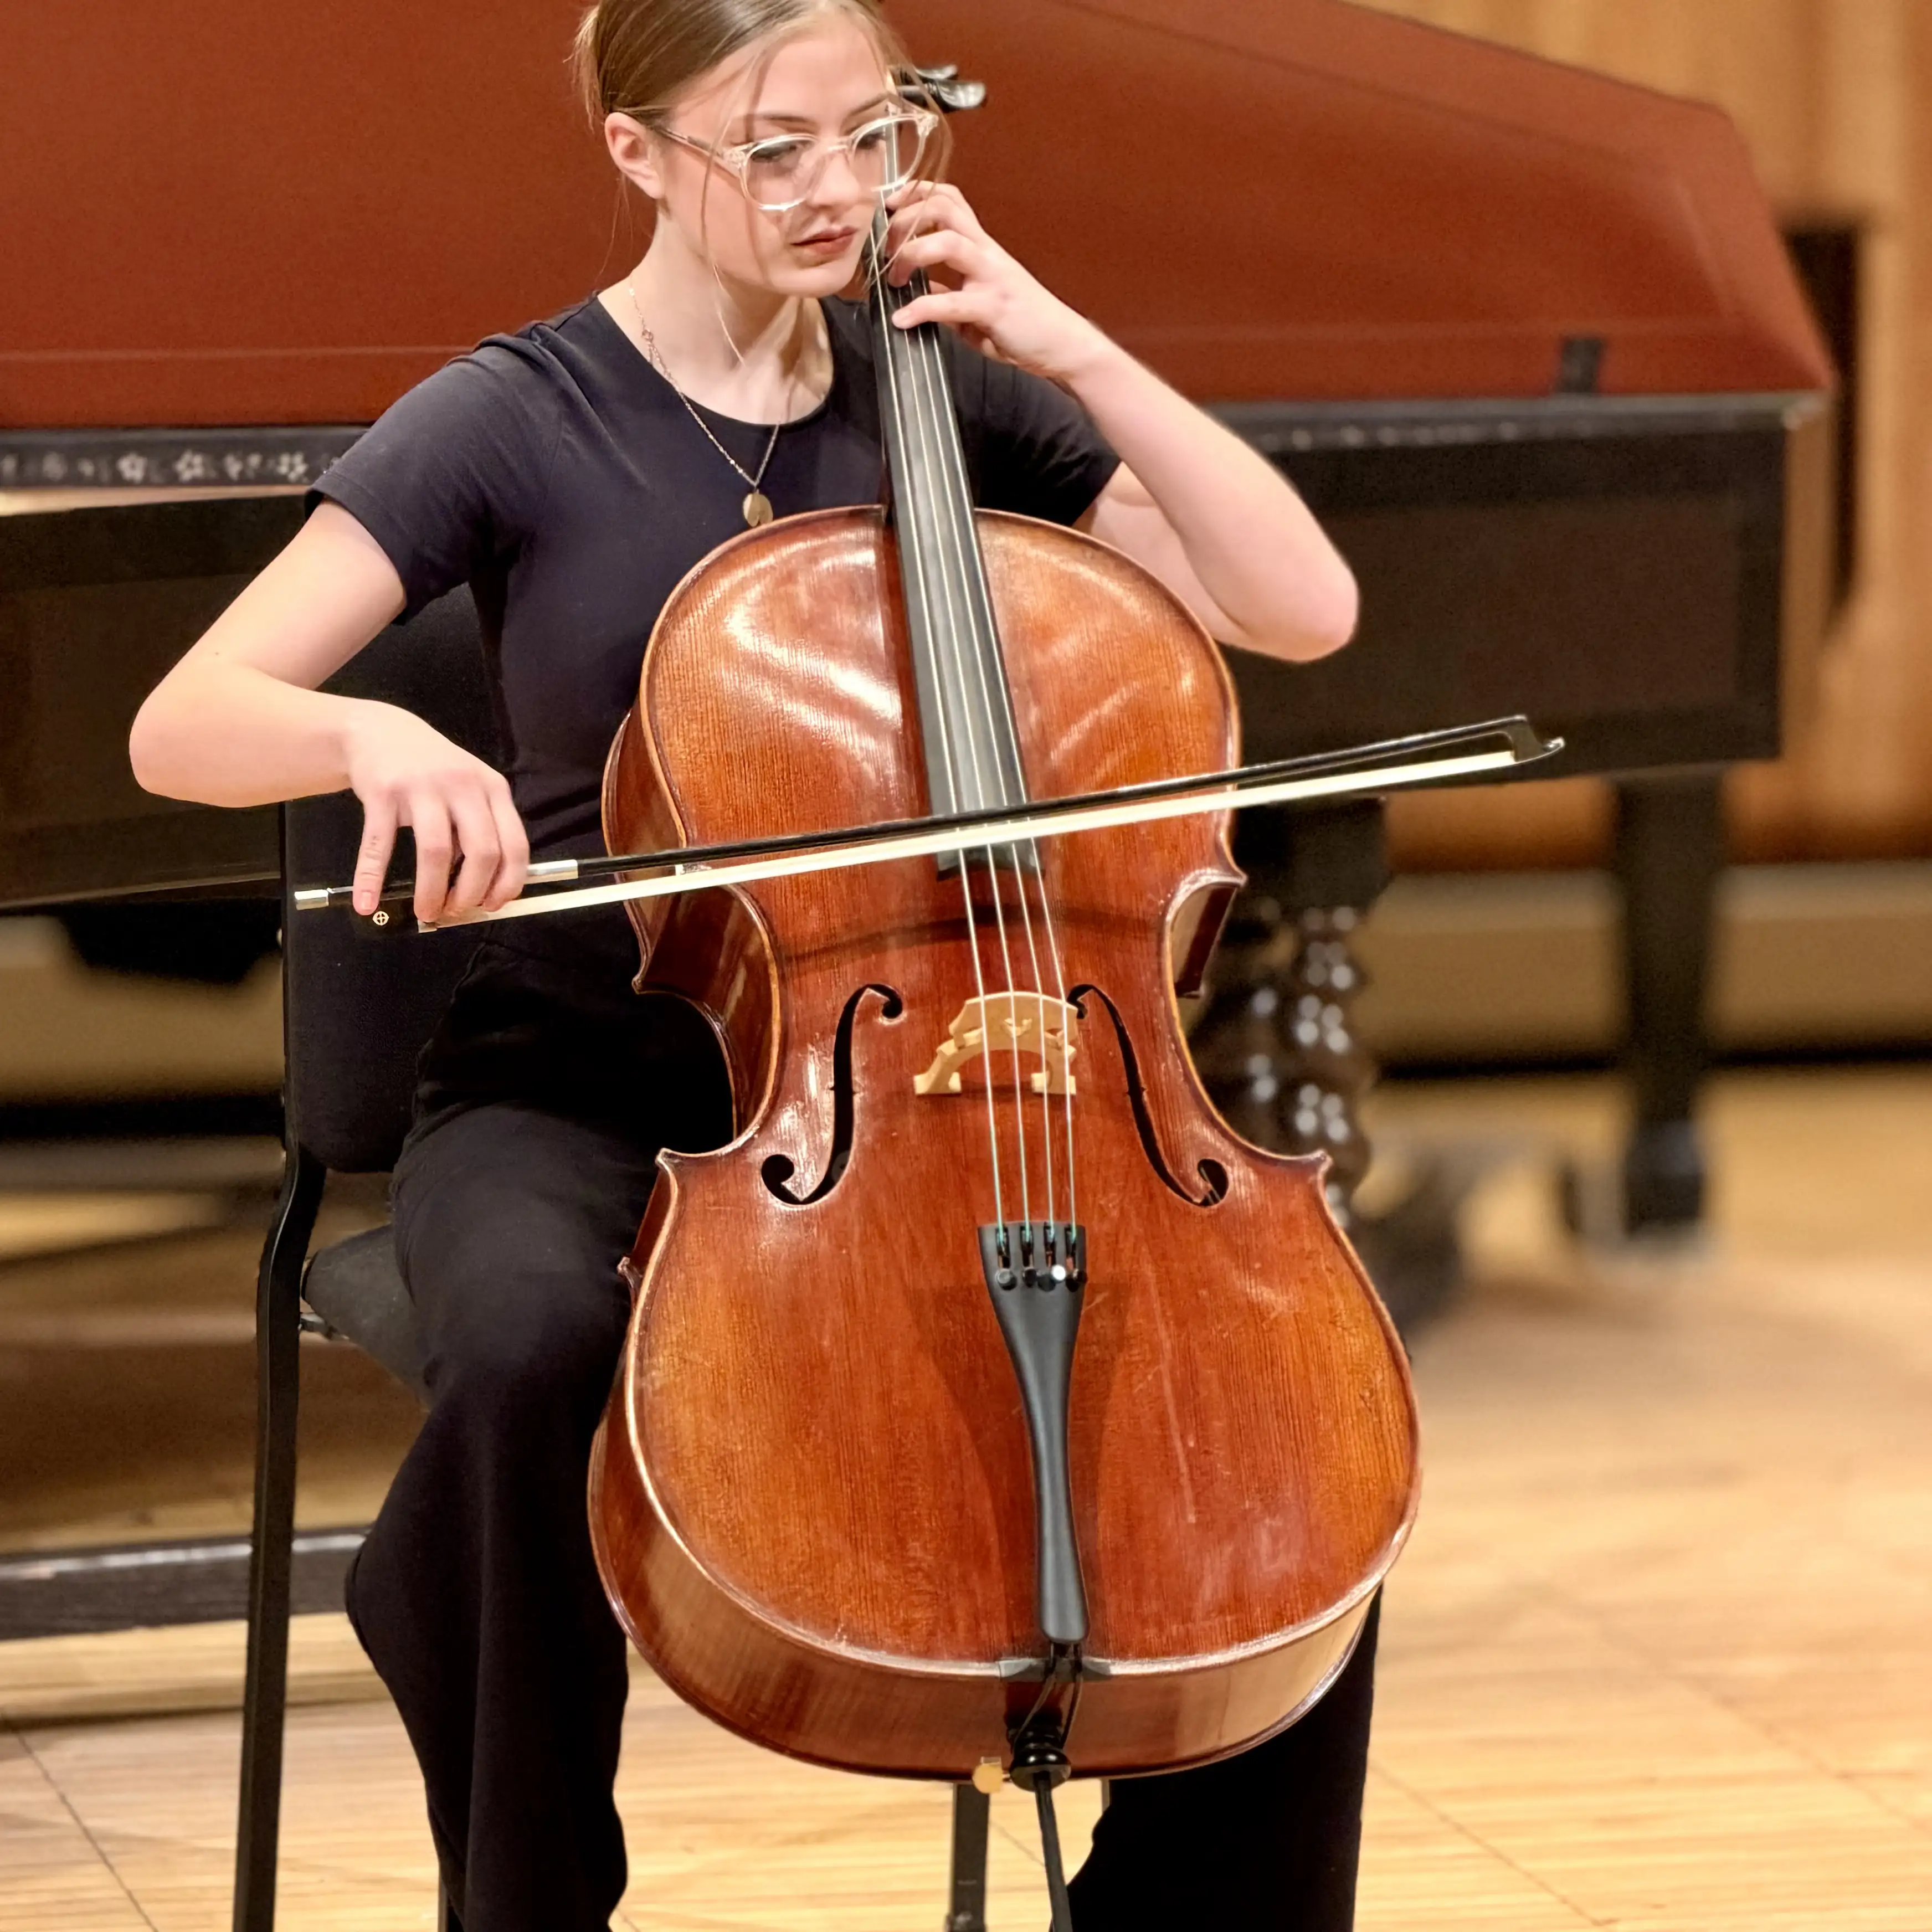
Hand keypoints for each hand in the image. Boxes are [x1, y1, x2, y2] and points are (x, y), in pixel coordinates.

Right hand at [342, 702, 528, 921]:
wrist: (380, 730)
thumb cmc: (432, 770)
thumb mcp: (469, 789)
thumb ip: (481, 828)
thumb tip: (484, 888)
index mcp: (493, 789)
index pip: (514, 845)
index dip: (507, 883)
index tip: (493, 905)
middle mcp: (463, 786)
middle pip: (482, 852)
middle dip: (471, 893)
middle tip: (456, 911)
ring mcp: (423, 787)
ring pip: (436, 852)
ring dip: (432, 892)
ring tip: (426, 913)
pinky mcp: (383, 791)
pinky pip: (380, 844)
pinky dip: (371, 877)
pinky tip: (368, 902)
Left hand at [880, 183, 1110, 386]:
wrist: (1062, 345)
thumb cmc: (1022, 324)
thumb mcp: (976, 303)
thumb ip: (947, 290)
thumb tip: (914, 286)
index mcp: (982, 247)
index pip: (949, 199)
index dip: (917, 194)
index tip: (891, 207)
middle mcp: (986, 253)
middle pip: (942, 209)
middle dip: (905, 221)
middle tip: (886, 249)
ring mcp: (992, 277)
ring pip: (948, 243)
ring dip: (911, 254)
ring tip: (893, 279)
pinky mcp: (994, 308)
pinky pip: (952, 302)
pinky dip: (921, 309)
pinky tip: (903, 319)